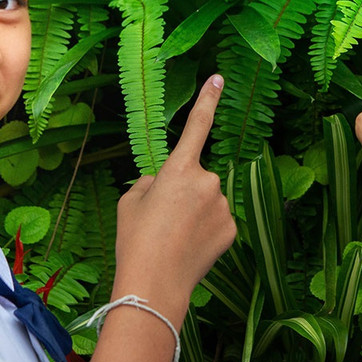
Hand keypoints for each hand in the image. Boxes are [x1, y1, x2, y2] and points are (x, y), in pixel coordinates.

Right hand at [112, 75, 236, 321]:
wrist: (154, 283)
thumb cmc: (135, 240)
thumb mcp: (128, 203)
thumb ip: (147, 184)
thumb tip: (159, 183)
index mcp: (179, 168)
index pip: (197, 125)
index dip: (208, 99)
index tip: (219, 78)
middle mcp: (207, 180)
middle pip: (196, 178)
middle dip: (183, 193)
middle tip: (163, 221)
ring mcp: (222, 205)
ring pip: (207, 201)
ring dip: (195, 213)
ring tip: (173, 238)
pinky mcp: (232, 228)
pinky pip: (217, 221)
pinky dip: (205, 231)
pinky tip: (189, 247)